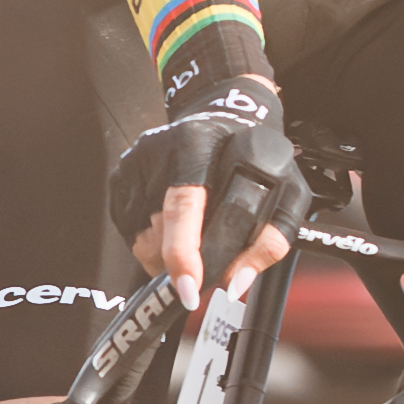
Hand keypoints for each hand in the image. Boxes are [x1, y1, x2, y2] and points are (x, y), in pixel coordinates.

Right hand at [108, 84, 300, 307]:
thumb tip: (236, 283)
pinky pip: (130, 233)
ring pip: (143, 242)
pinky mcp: (119, 177)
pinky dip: (153, 240)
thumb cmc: (253, 157)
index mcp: (196, 147)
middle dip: (183, 263)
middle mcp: (158, 152)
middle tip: (206, 260)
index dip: (183, 253)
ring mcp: (133, 165)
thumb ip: (270, 239)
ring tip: (193, 229)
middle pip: (161, 235)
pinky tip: (174, 219)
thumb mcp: (284, 190)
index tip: (189, 287)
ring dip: (167, 254)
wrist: (223, 115)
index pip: (183, 207)